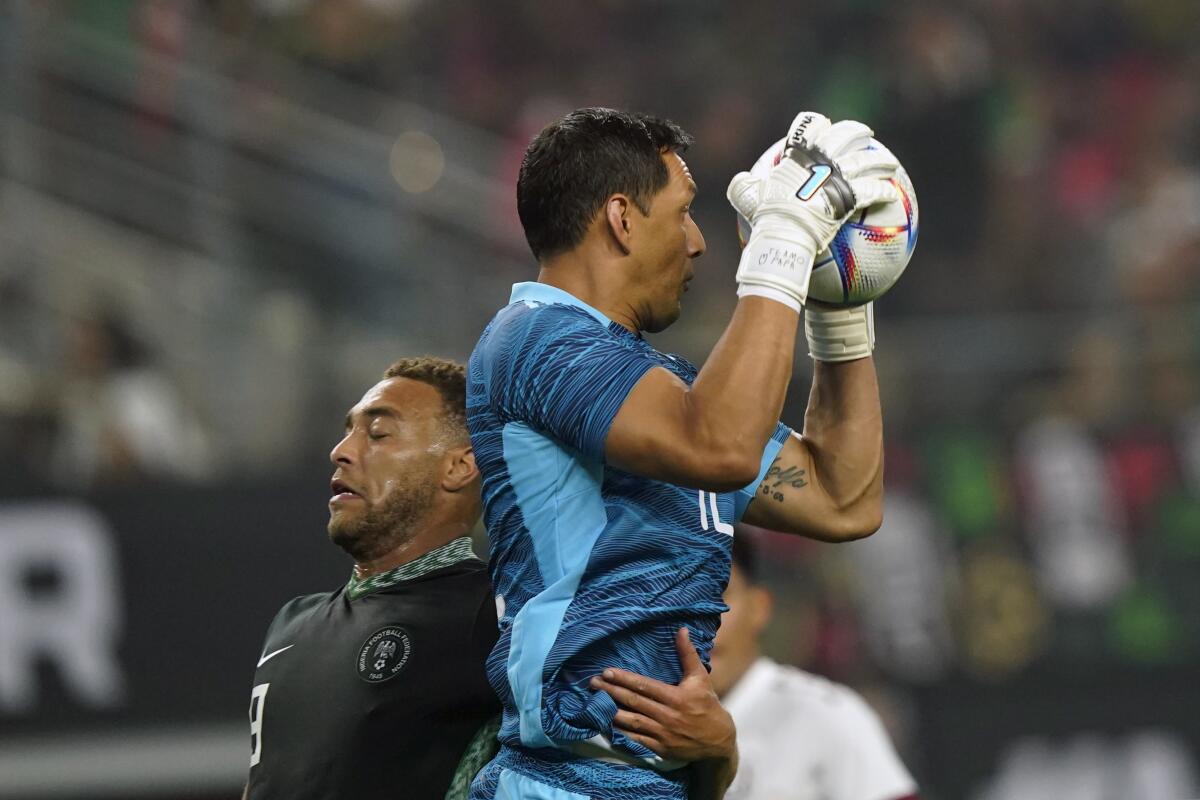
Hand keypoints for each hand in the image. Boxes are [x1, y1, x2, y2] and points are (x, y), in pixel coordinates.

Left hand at [590, 627, 735, 762]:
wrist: (719, 742)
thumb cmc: (708, 705)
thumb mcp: (700, 678)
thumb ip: (688, 654)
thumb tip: (681, 630)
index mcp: (676, 697)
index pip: (645, 686)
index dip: (624, 679)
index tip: (606, 672)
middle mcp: (668, 715)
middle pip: (634, 701)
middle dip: (611, 691)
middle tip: (592, 683)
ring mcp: (663, 734)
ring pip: (632, 721)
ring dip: (611, 712)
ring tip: (594, 703)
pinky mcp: (660, 748)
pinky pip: (636, 740)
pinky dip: (621, 732)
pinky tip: (607, 725)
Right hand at [727, 111, 899, 310]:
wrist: (785, 233)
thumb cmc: (765, 217)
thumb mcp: (747, 198)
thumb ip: (743, 187)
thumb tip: (738, 182)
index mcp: (798, 157)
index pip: (809, 128)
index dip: (819, 125)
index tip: (826, 126)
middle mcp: (821, 161)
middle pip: (845, 136)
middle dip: (857, 132)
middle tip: (865, 134)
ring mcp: (838, 177)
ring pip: (866, 161)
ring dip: (880, 160)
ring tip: (889, 163)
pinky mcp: (851, 196)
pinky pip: (873, 190)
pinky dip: (883, 191)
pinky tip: (892, 194)